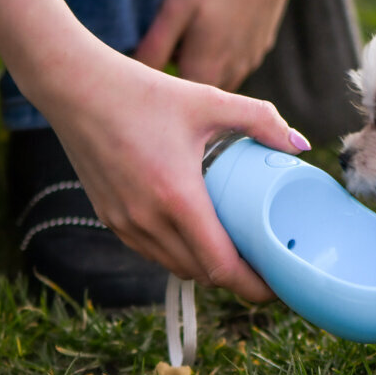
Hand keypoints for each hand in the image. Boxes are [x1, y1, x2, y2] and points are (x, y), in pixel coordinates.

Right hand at [44, 50, 310, 299]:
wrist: (74, 87)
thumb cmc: (144, 92)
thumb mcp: (210, 100)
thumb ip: (261, 119)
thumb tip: (301, 144)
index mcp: (177, 198)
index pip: (221, 267)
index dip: (254, 287)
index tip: (280, 287)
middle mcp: (147, 220)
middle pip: (203, 274)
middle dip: (239, 280)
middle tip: (269, 267)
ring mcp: (124, 224)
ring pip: (176, 267)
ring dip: (209, 268)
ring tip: (241, 255)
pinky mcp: (110, 219)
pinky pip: (153, 252)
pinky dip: (181, 254)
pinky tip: (202, 237)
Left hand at [136, 0, 327, 89]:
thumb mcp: (175, 5)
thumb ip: (155, 45)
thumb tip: (133, 73)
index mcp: (208, 67)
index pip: (178, 103)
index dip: (158, 97)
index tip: (139, 84)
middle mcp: (234, 70)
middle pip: (200, 94)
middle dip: (180, 88)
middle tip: (154, 67)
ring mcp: (252, 57)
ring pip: (221, 80)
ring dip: (202, 73)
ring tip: (181, 49)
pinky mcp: (263, 43)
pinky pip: (237, 63)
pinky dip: (221, 59)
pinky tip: (212, 31)